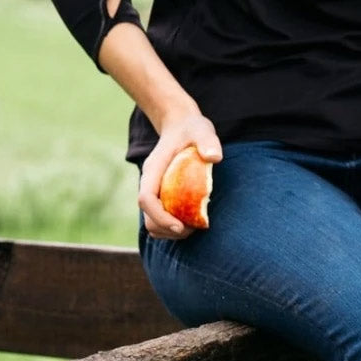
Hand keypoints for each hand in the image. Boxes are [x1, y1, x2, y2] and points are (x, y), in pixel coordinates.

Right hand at [139, 113, 221, 239]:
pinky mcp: (163, 198)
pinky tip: (193, 223)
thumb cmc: (193, 130)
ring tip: (194, 227)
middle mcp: (150, 184)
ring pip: (153, 224)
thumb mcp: (202, 130)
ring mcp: (155, 193)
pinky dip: (174, 229)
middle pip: (148, 218)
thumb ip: (208, 142)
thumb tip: (214, 157)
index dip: (160, 217)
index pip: (146, 199)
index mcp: (154, 170)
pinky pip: (162, 221)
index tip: (181, 226)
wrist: (182, 127)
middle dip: (168, 230)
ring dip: (171, 233)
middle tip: (193, 228)